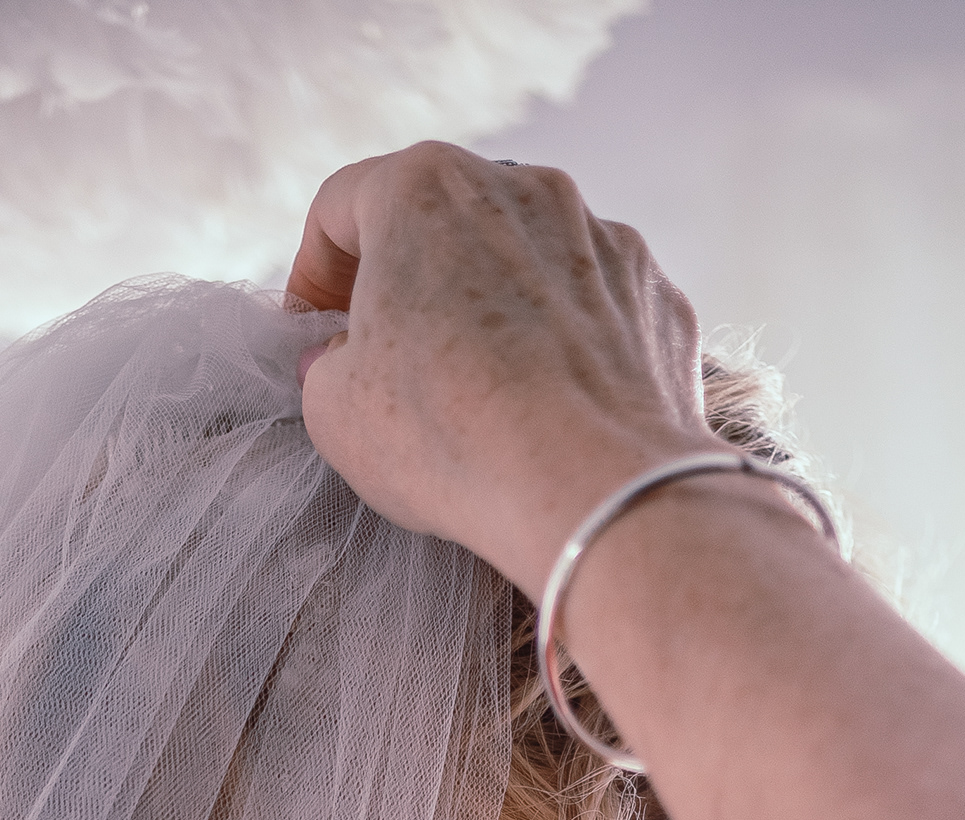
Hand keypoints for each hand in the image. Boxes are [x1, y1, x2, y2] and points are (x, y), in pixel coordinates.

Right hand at [289, 144, 712, 597]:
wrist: (591, 489)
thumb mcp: (335, 413)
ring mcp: (598, 232)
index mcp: (424, 189)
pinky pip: (588, 305)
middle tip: (389, 361)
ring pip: (522, 258)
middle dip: (408, 283)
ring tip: (478, 393)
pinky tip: (547, 409)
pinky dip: (562, 343)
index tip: (314, 333)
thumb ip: (324, 368)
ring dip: (490, 309)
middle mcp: (520, 185)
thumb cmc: (451, 438)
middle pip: (440, 220)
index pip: (340, 206)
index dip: (312, 274)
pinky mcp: (651, 291)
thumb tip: (341, 361)